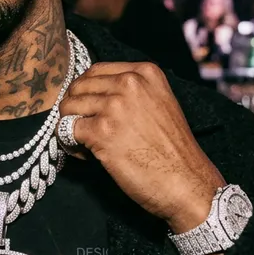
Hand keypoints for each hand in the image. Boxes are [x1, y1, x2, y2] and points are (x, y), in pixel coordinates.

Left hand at [59, 62, 224, 234]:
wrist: (188, 183)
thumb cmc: (173, 151)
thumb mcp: (160, 104)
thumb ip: (131, 93)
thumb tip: (92, 95)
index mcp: (145, 73)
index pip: (96, 71)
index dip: (87, 92)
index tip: (92, 111)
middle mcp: (129, 83)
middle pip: (79, 88)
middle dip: (76, 110)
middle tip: (86, 131)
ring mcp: (114, 106)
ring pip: (68, 107)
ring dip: (71, 127)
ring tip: (88, 145)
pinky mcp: (101, 131)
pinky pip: (66, 130)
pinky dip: (70, 145)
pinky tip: (88, 156)